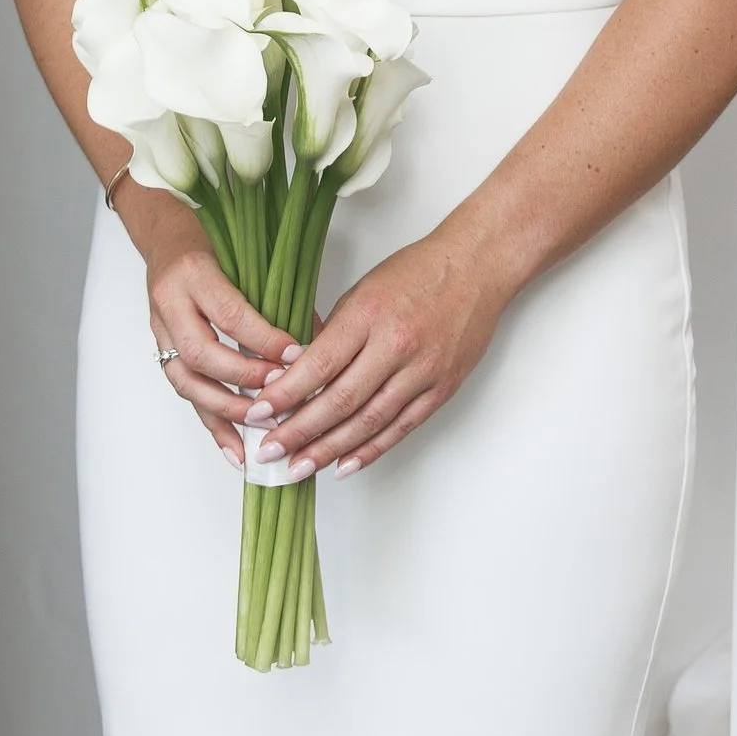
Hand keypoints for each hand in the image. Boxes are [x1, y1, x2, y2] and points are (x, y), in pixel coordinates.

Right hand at [132, 192, 293, 460]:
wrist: (164, 236)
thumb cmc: (210, 240)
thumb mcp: (243, 256)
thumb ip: (274, 297)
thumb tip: (316, 341)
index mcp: (193, 272)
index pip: (230, 315)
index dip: (264, 340)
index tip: (296, 357)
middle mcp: (169, 304)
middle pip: (201, 354)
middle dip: (243, 380)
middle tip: (279, 394)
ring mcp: (160, 330)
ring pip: (187, 381)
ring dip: (226, 410)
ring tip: (260, 429)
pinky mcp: (161, 351)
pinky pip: (185, 394)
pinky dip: (212, 424)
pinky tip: (235, 449)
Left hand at [244, 226, 508, 477]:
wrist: (477, 267)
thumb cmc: (417, 273)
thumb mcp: (363, 290)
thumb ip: (332, 333)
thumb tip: (296, 372)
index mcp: (368, 315)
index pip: (318, 365)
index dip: (285, 394)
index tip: (258, 413)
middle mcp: (395, 346)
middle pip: (340, 400)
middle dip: (299, 432)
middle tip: (269, 452)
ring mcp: (422, 371)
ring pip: (369, 422)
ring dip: (330, 450)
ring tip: (299, 468)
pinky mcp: (442, 388)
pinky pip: (401, 427)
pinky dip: (371, 449)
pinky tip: (344, 465)